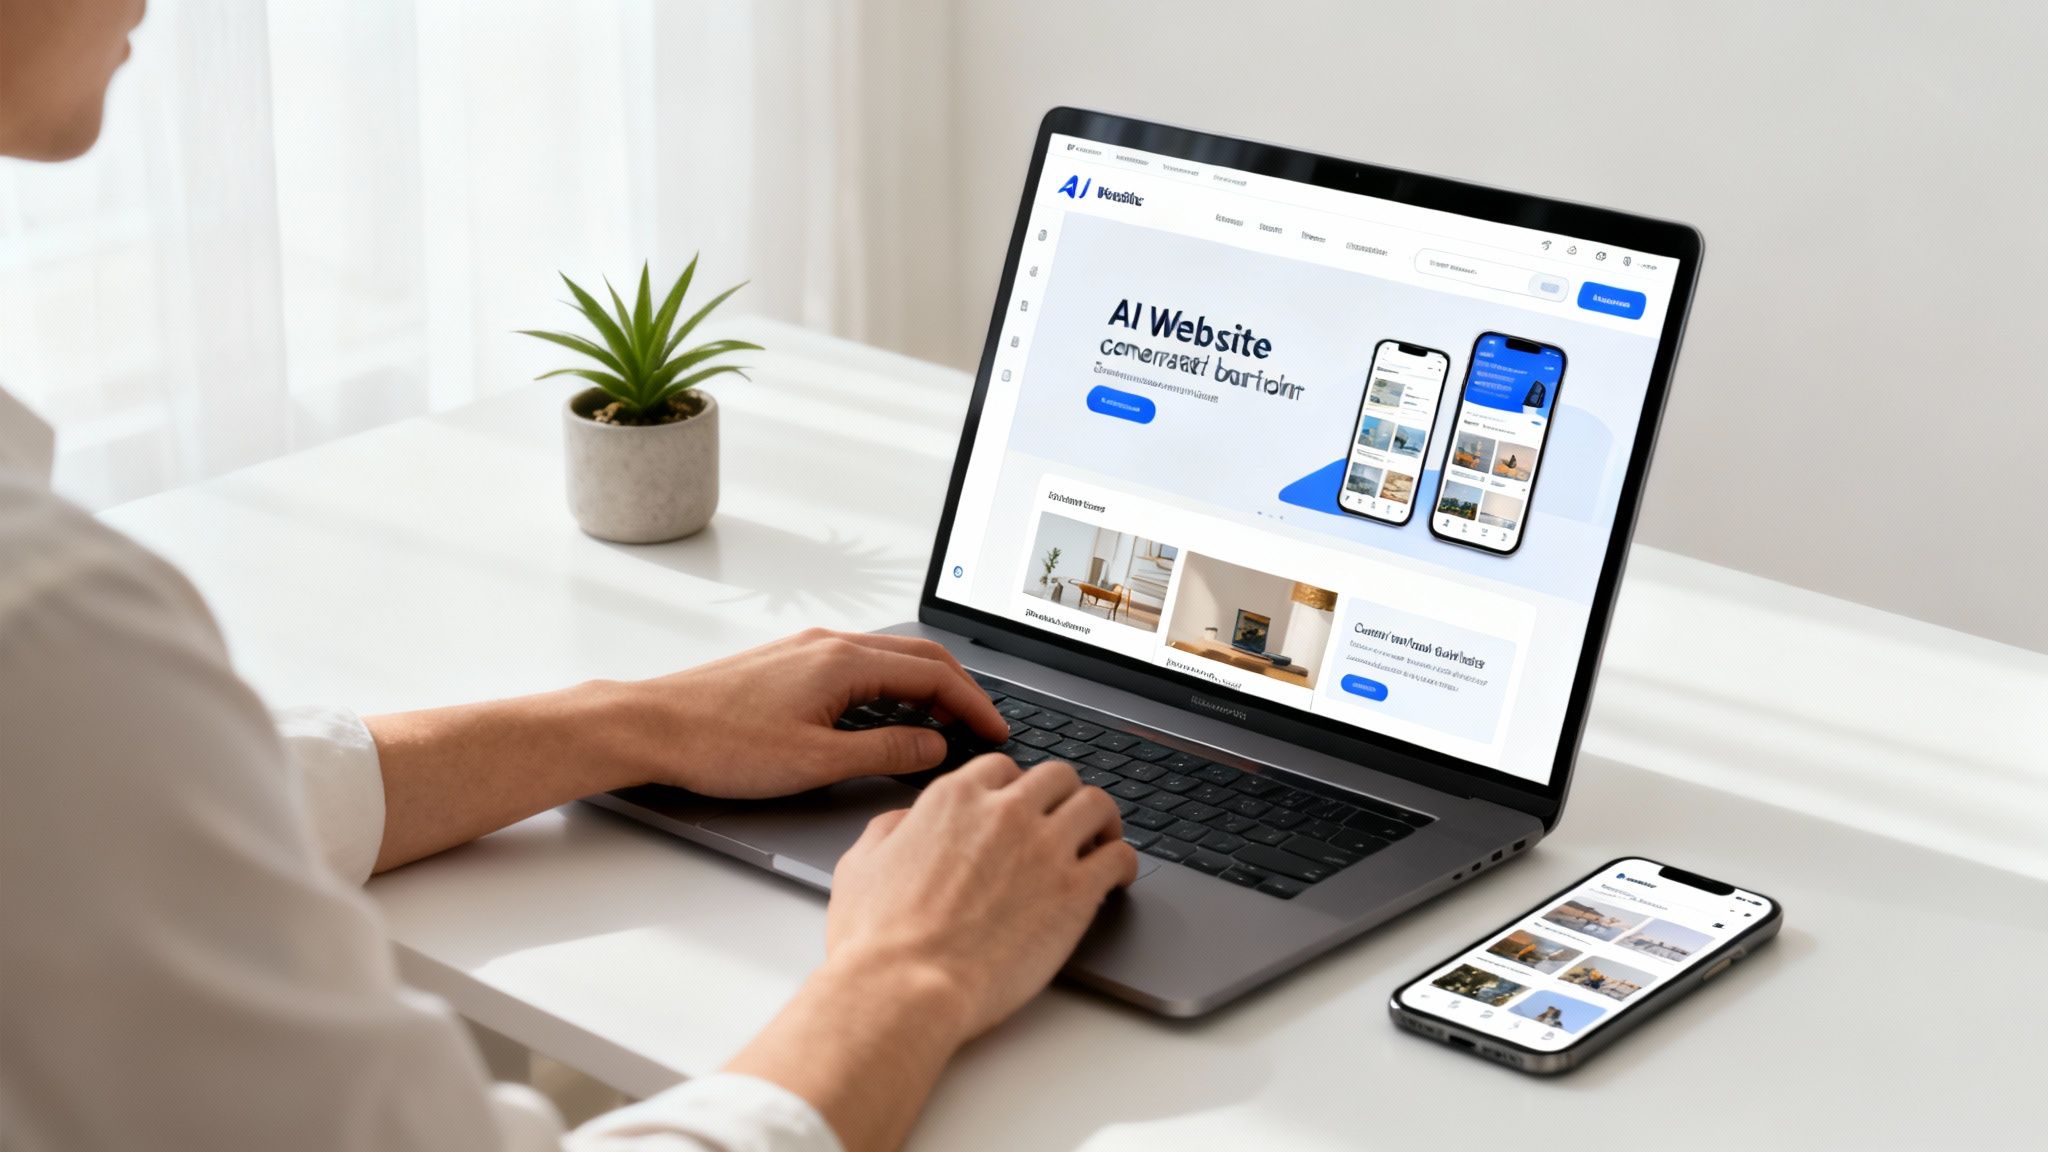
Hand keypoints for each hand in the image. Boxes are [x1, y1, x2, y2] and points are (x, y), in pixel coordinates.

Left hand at [594, 628, 1010, 797]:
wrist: (650, 727)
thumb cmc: (720, 745)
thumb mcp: (815, 761)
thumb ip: (884, 753)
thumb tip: (934, 747)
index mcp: (844, 661)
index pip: (934, 675)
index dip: (974, 706)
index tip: (996, 734)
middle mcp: (829, 643)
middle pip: (918, 657)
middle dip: (960, 690)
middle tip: (984, 726)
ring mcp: (806, 649)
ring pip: (888, 659)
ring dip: (925, 687)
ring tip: (946, 724)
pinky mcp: (788, 662)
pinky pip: (859, 666)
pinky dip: (891, 687)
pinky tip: (888, 717)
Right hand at [822, 753, 1139, 1042]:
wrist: (905, 985)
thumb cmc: (878, 939)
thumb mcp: (861, 865)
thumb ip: (890, 830)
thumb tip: (905, 823)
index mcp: (954, 799)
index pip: (1002, 768)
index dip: (1016, 787)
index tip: (1022, 805)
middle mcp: (1005, 812)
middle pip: (1057, 776)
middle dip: (1064, 795)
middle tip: (1067, 818)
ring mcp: (1045, 848)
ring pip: (1097, 805)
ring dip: (1103, 820)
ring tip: (1103, 840)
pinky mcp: (1075, 891)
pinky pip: (1120, 857)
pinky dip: (1123, 862)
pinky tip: (1117, 877)